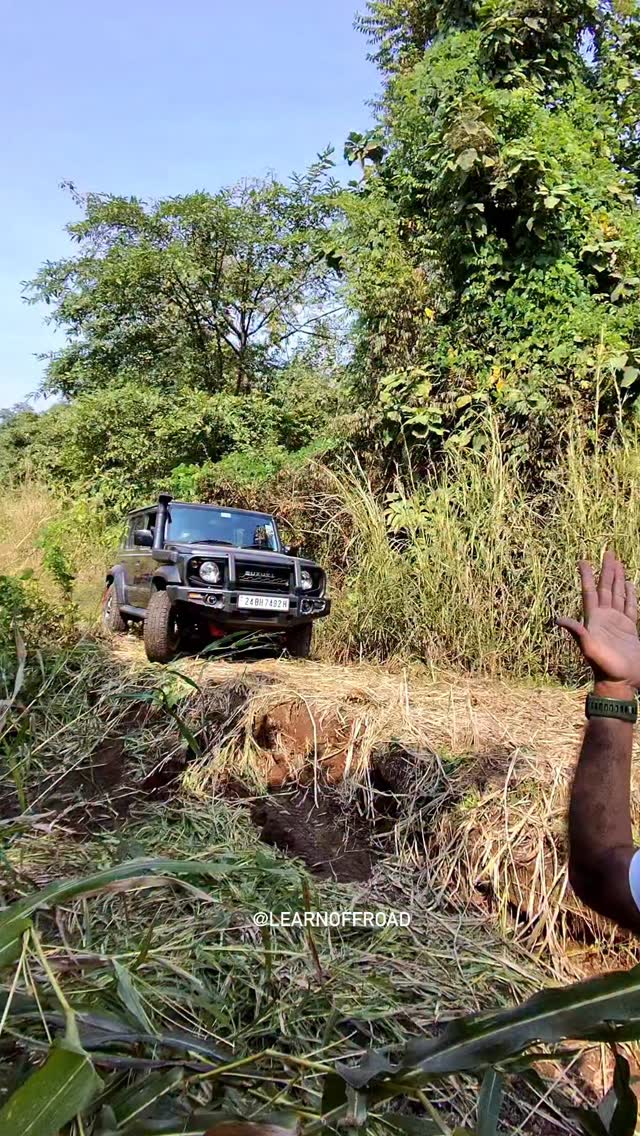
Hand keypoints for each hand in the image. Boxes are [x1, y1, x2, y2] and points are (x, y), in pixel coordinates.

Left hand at [557, 551, 639, 690]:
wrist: (620, 682)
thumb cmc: (603, 667)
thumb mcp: (588, 648)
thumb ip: (576, 632)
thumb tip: (557, 619)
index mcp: (594, 619)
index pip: (590, 592)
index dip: (587, 576)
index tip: (583, 560)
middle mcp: (605, 617)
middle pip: (605, 588)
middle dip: (607, 570)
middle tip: (608, 551)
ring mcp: (617, 622)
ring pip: (618, 594)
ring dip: (618, 578)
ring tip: (618, 562)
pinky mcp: (630, 629)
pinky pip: (631, 607)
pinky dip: (630, 594)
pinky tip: (630, 584)